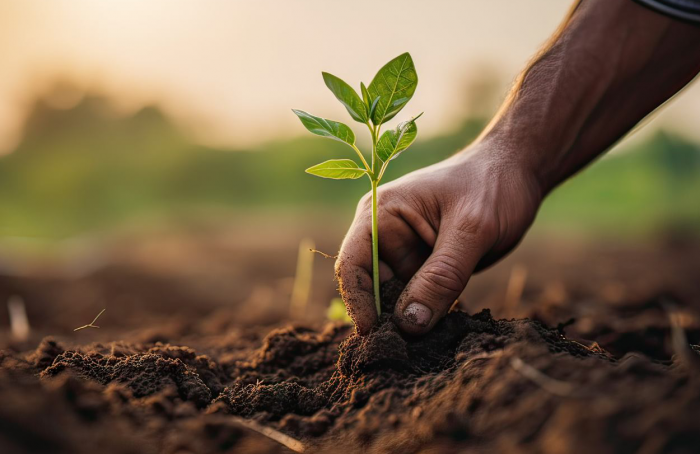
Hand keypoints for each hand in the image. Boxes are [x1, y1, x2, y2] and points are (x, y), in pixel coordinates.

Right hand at [335, 141, 541, 334]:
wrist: (518, 172)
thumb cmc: (492, 185)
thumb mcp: (472, 230)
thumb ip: (441, 276)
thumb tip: (409, 324)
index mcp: (381, 215)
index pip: (352, 264)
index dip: (358, 302)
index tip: (375, 335)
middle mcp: (385, 236)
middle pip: (371, 288)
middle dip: (386, 320)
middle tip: (405, 353)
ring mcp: (406, 254)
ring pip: (395, 300)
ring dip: (408, 323)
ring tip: (425, 349)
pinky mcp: (427, 269)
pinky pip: (419, 300)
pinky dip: (427, 317)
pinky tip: (441, 335)